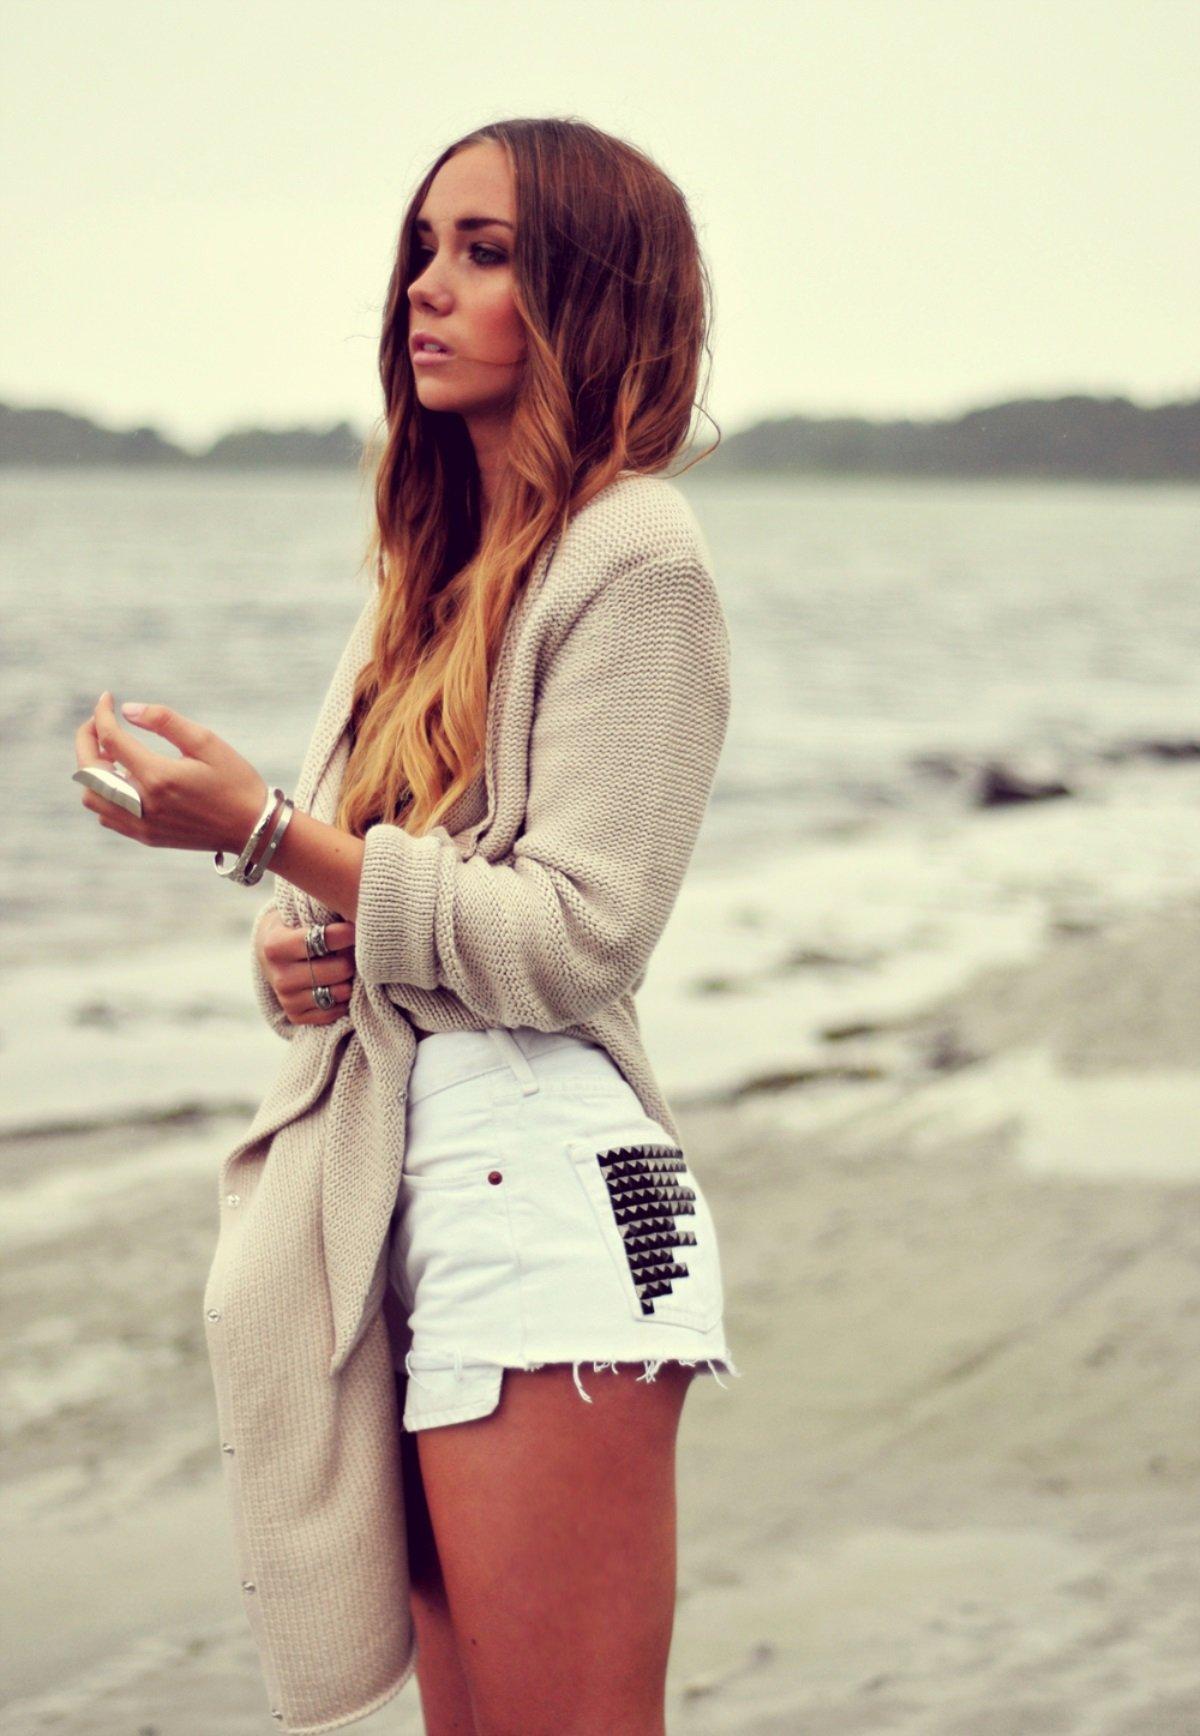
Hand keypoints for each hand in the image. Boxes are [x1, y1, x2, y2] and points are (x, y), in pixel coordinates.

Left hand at [75, 691, 267, 855]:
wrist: (253, 828)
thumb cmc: (235, 781)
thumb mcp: (206, 742)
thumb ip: (164, 721)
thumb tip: (128, 709)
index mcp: (157, 777)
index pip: (110, 739)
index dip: (102, 714)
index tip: (107, 699)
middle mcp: (143, 804)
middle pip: (89, 771)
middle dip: (86, 740)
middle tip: (98, 722)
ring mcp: (142, 825)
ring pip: (92, 798)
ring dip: (92, 771)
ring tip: (111, 752)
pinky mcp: (146, 837)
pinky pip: (107, 816)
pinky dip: (103, 795)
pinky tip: (122, 779)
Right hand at [258, 910, 357, 1025]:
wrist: (272, 953)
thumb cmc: (297, 926)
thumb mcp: (301, 913)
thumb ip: (325, 912)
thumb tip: (360, 915)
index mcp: (275, 945)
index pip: (323, 940)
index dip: (347, 933)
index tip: (357, 927)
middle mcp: (279, 976)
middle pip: (340, 969)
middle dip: (353, 957)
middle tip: (355, 948)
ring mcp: (286, 999)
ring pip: (341, 992)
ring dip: (351, 980)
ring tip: (349, 965)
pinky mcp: (296, 1016)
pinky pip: (335, 1011)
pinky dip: (344, 999)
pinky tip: (339, 983)